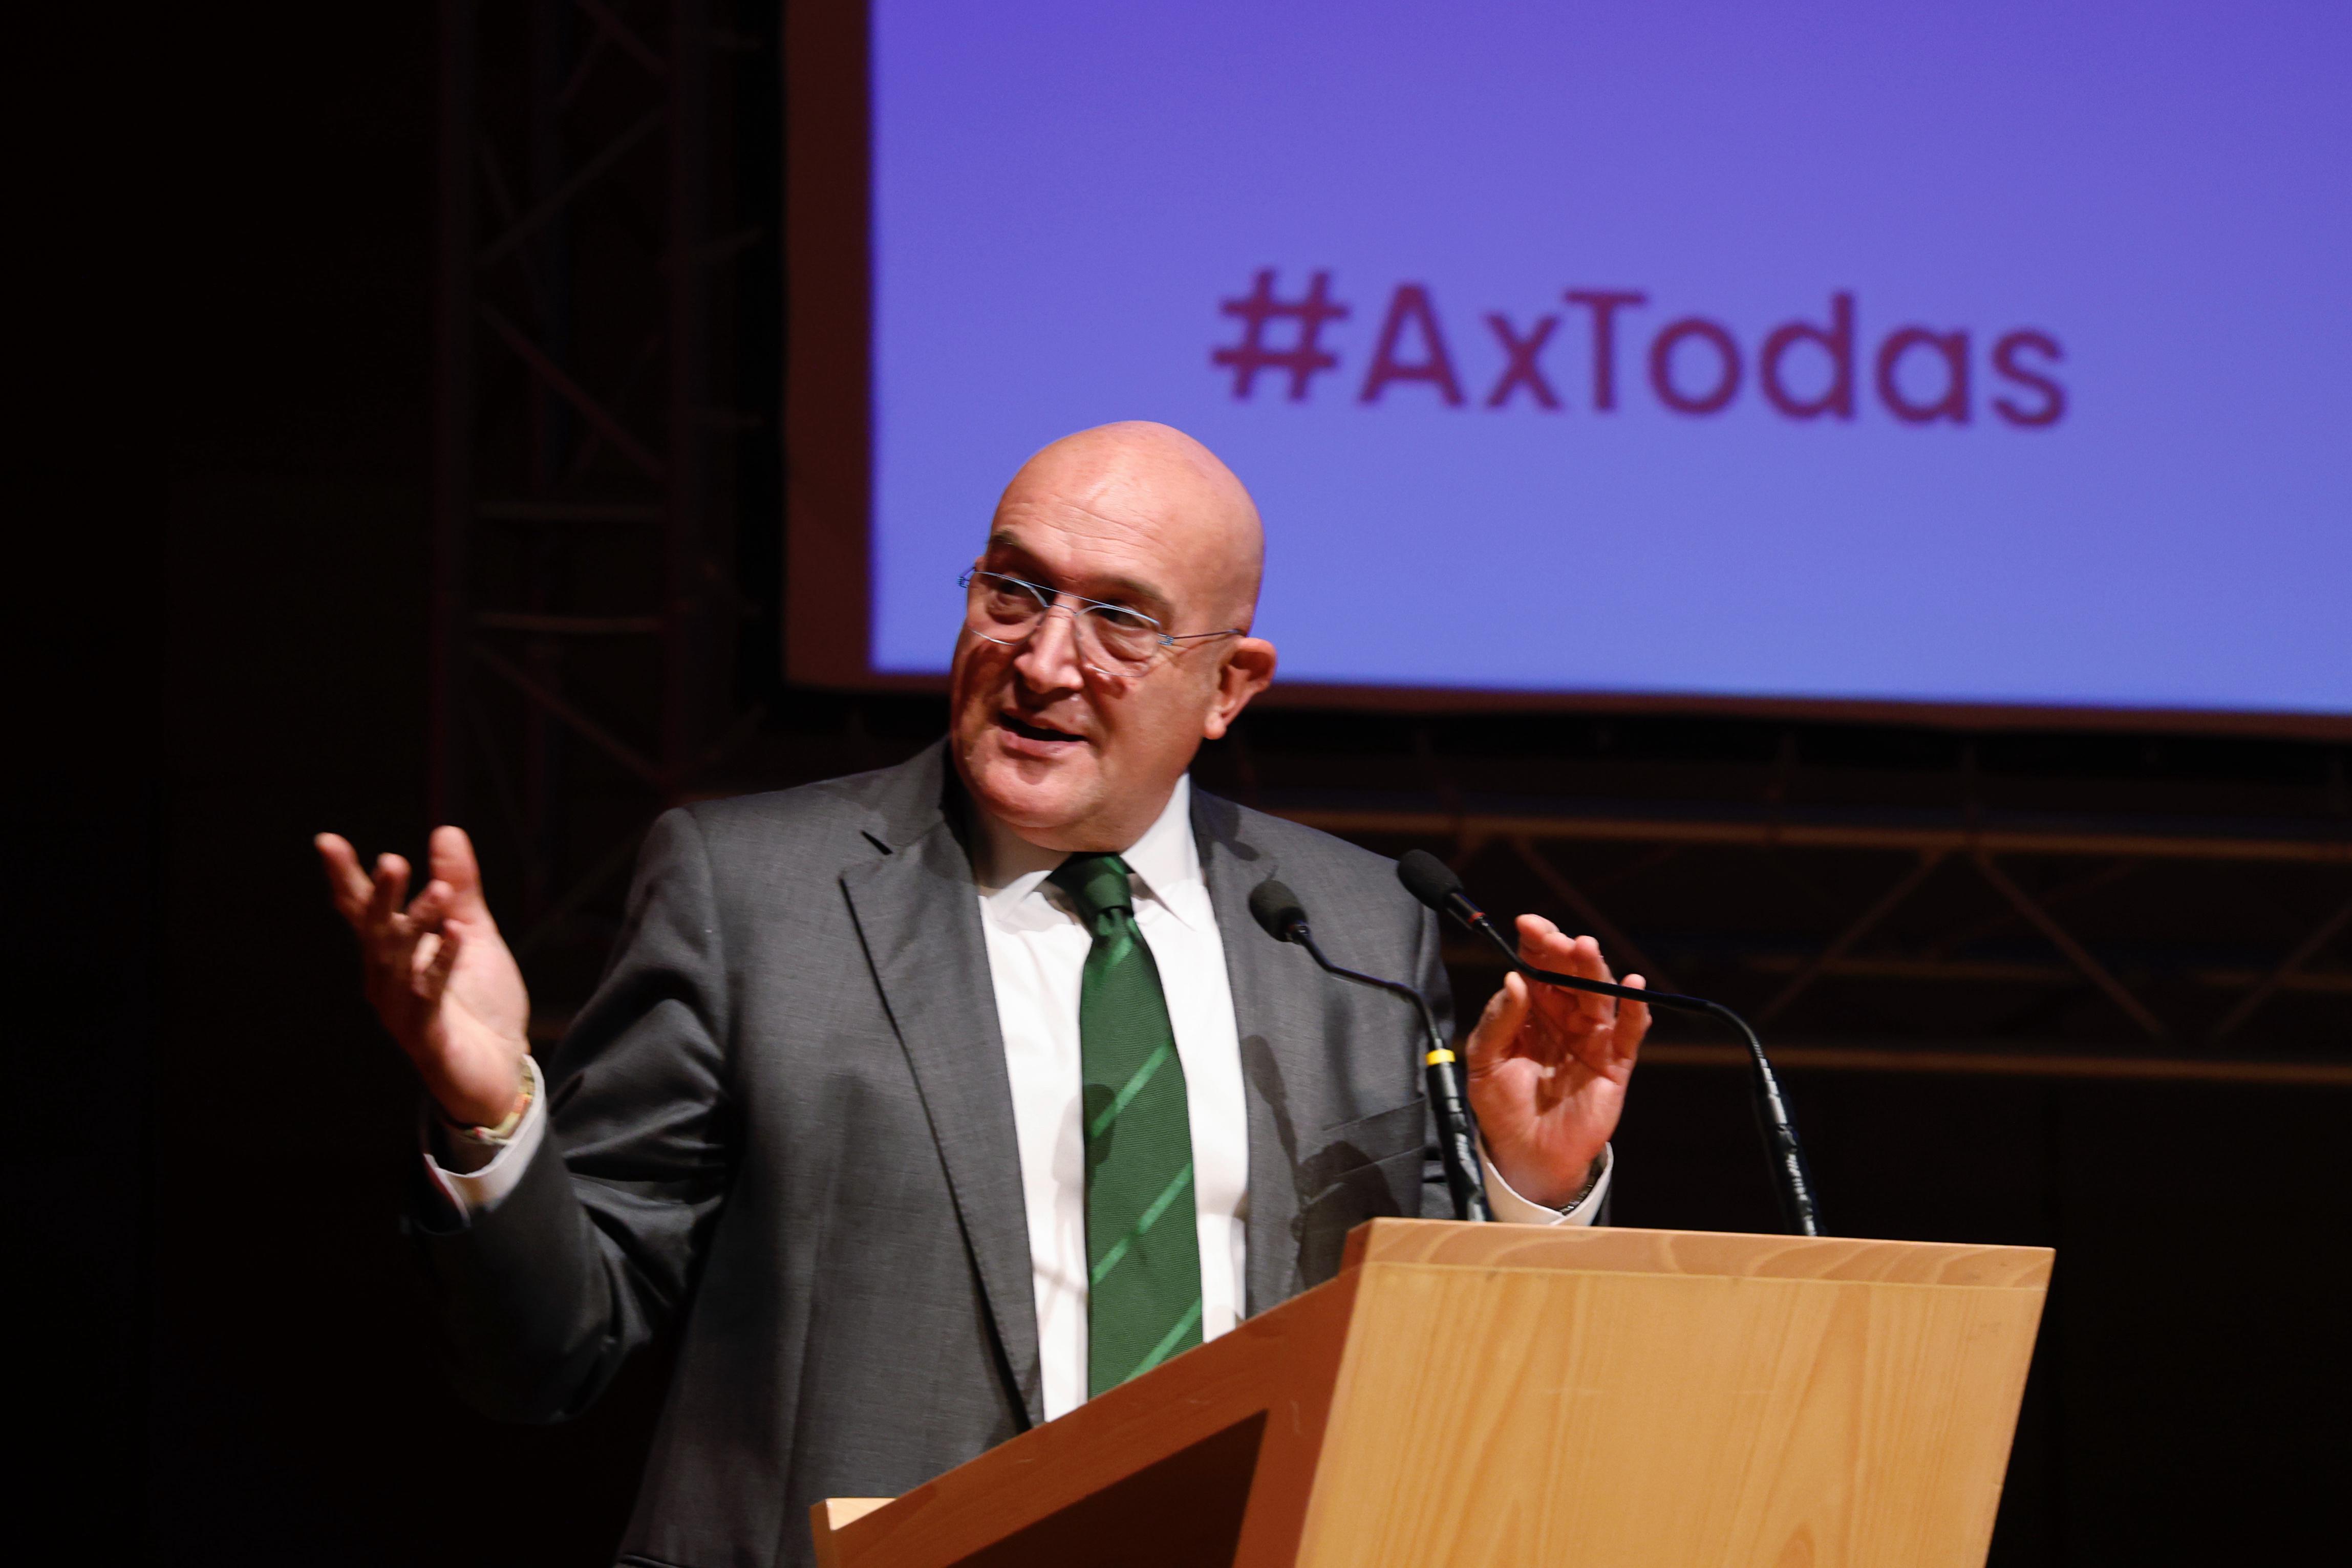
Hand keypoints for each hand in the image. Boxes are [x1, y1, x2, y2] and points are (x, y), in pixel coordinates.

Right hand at [316, 825, 530, 1126]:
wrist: (499, 1069)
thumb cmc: (479, 1003)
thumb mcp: (473, 933)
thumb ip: (459, 889)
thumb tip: (445, 831)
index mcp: (394, 954)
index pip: (363, 910)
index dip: (346, 877)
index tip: (327, 842)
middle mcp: (387, 980)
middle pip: (375, 932)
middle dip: (382, 898)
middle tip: (392, 861)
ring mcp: (402, 1010)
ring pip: (400, 962)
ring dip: (416, 926)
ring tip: (436, 891)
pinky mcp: (427, 1036)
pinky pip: (429, 996)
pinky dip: (442, 964)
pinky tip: (456, 937)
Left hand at [1462, 915, 1649, 1207]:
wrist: (1525, 1154)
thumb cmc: (1503, 1105)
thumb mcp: (1485, 1060)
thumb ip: (1498, 1021)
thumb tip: (1512, 980)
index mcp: (1532, 1010)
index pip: (1538, 966)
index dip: (1536, 942)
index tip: (1528, 924)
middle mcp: (1565, 1017)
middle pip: (1571, 973)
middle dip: (1564, 951)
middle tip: (1555, 938)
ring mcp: (1592, 1038)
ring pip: (1599, 994)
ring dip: (1594, 968)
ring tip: (1585, 948)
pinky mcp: (1615, 1063)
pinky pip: (1630, 1031)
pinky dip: (1635, 1009)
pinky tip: (1631, 986)